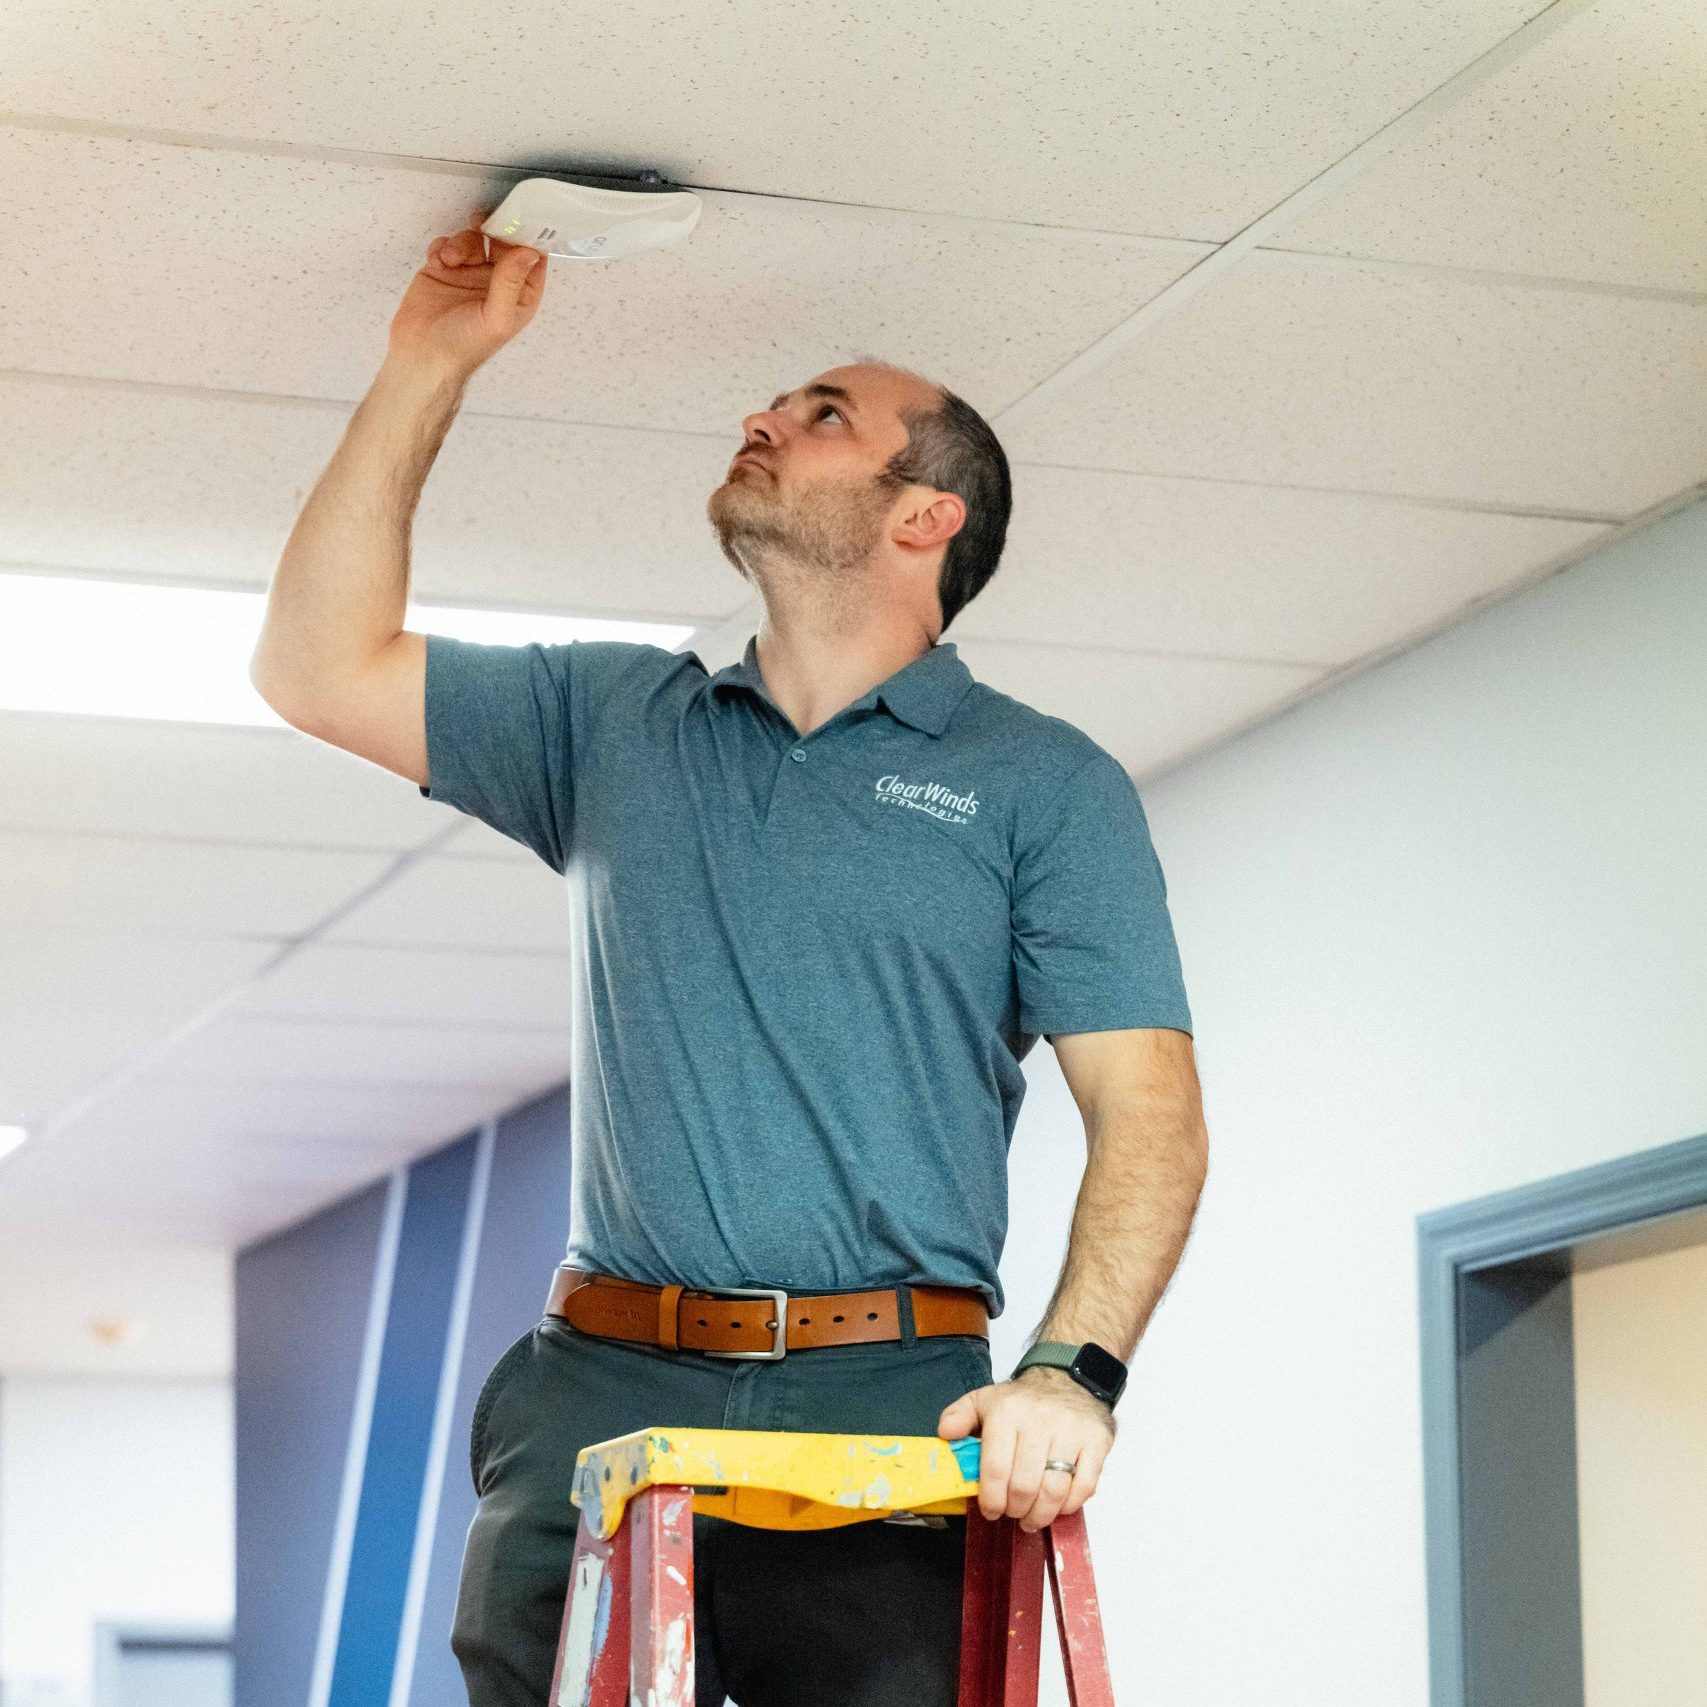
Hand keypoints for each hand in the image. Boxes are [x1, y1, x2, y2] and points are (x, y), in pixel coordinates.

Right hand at [387, 209, 547, 378]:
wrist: (421, 355)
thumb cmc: (463, 347)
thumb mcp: (495, 318)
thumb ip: (511, 283)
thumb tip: (529, 252)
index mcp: (519, 295)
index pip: (533, 258)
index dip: (528, 237)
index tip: (520, 218)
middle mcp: (497, 282)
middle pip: (502, 241)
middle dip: (493, 229)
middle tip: (482, 222)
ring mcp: (470, 273)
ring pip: (473, 239)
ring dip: (461, 243)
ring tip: (449, 259)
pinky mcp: (445, 268)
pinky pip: (448, 243)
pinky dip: (442, 247)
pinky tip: (437, 262)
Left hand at [937, 1365, 1115, 1531]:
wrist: (1069, 1378)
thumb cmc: (1024, 1400)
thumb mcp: (984, 1400)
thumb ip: (958, 1416)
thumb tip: (945, 1433)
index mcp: (1007, 1412)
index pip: (996, 1469)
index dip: (992, 1500)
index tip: (991, 1510)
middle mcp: (1039, 1420)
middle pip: (1025, 1486)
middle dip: (1015, 1510)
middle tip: (1012, 1513)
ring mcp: (1070, 1430)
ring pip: (1054, 1490)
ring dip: (1041, 1514)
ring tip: (1032, 1518)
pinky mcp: (1095, 1440)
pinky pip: (1084, 1486)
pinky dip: (1070, 1505)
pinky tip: (1058, 1505)